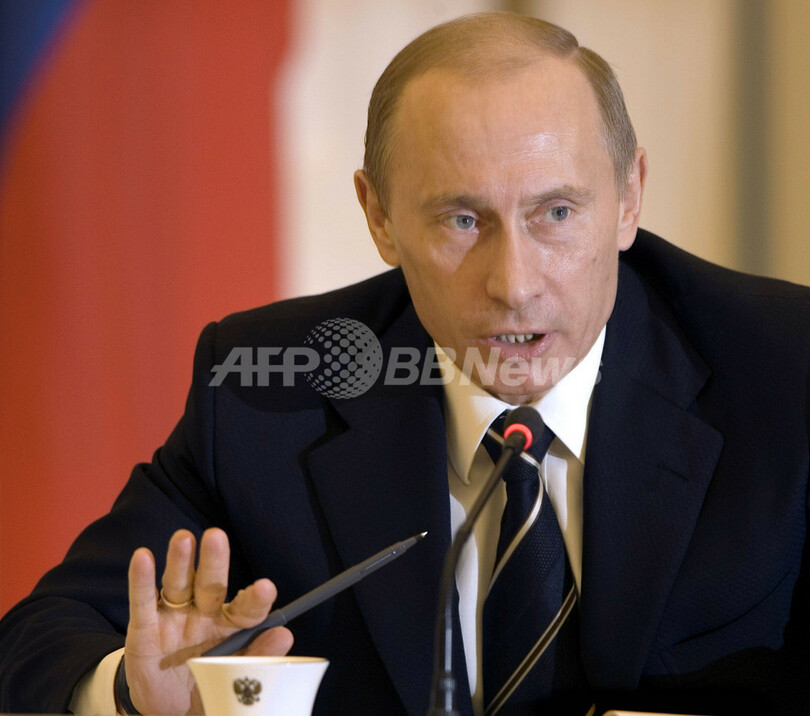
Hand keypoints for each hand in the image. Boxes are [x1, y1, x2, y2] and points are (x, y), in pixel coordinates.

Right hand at [124, 527, 293, 714]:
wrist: (168, 709)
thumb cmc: (207, 688)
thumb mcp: (233, 679)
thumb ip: (258, 657)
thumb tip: (285, 636)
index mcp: (231, 626)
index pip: (247, 608)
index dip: (256, 598)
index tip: (266, 588)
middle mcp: (204, 614)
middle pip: (211, 584)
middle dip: (214, 561)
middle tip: (216, 536)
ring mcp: (174, 618)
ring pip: (178, 585)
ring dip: (179, 562)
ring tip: (183, 539)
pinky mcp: (145, 629)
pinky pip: (144, 602)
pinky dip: (141, 580)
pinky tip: (143, 558)